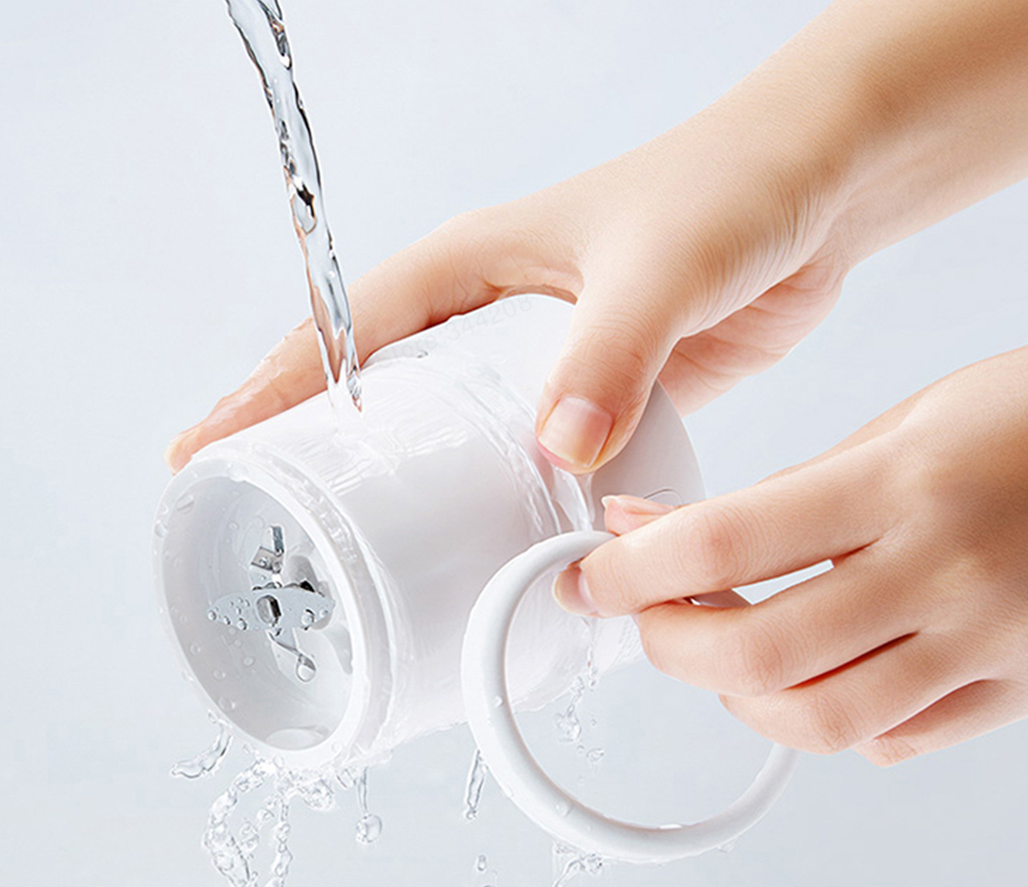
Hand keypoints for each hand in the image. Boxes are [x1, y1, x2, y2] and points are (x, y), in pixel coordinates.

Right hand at [165, 0, 1027, 475]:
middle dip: (312, 449)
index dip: (270, 390)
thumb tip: (556, 451)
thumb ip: (612, 353)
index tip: (205, 451)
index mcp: (475, 262)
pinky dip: (498, 497)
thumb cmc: (735, 187)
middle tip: (265, 525)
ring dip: (406, 486)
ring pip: (445, 428)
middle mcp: (494, 311)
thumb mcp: (662, 264)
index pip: (345, 325)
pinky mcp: (592, 393)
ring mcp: (541, 357)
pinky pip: (521, 453)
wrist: (822, 192)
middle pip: (373, 385)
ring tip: (364, 558)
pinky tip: (492, 544)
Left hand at [554, 342, 1027, 764]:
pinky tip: (816, 676)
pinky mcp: (1017, 693)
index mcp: (903, 484)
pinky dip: (827, 720)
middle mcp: (945, 573)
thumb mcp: (901, 425)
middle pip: (758, 654)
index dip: (632, 569)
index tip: (591, 576)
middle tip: (642, 618)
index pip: (725, 544)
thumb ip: (782, 492)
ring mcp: (987, 646)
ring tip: (721, 652)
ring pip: (819, 721)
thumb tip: (662, 528)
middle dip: (668, 644)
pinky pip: (892, 741)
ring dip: (738, 696)